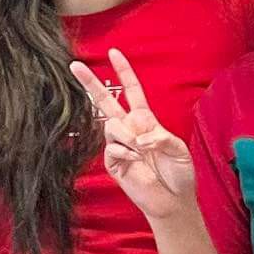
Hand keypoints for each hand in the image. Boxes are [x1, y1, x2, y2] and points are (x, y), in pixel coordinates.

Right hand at [72, 50, 194, 220]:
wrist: (172, 200)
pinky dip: (126, 153)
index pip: (131, 91)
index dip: (123, 72)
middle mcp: (129, 130)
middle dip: (90, 83)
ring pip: (112, 126)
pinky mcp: (113, 164)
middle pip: (106, 102)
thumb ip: (161, 136)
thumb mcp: (179, 148)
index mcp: (145, 120)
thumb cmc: (179, 173)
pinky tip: (136, 162)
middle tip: (74, 65)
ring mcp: (119, 146)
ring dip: (128, 137)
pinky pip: (112, 149)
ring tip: (142, 152)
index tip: (113, 53)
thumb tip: (139, 135)